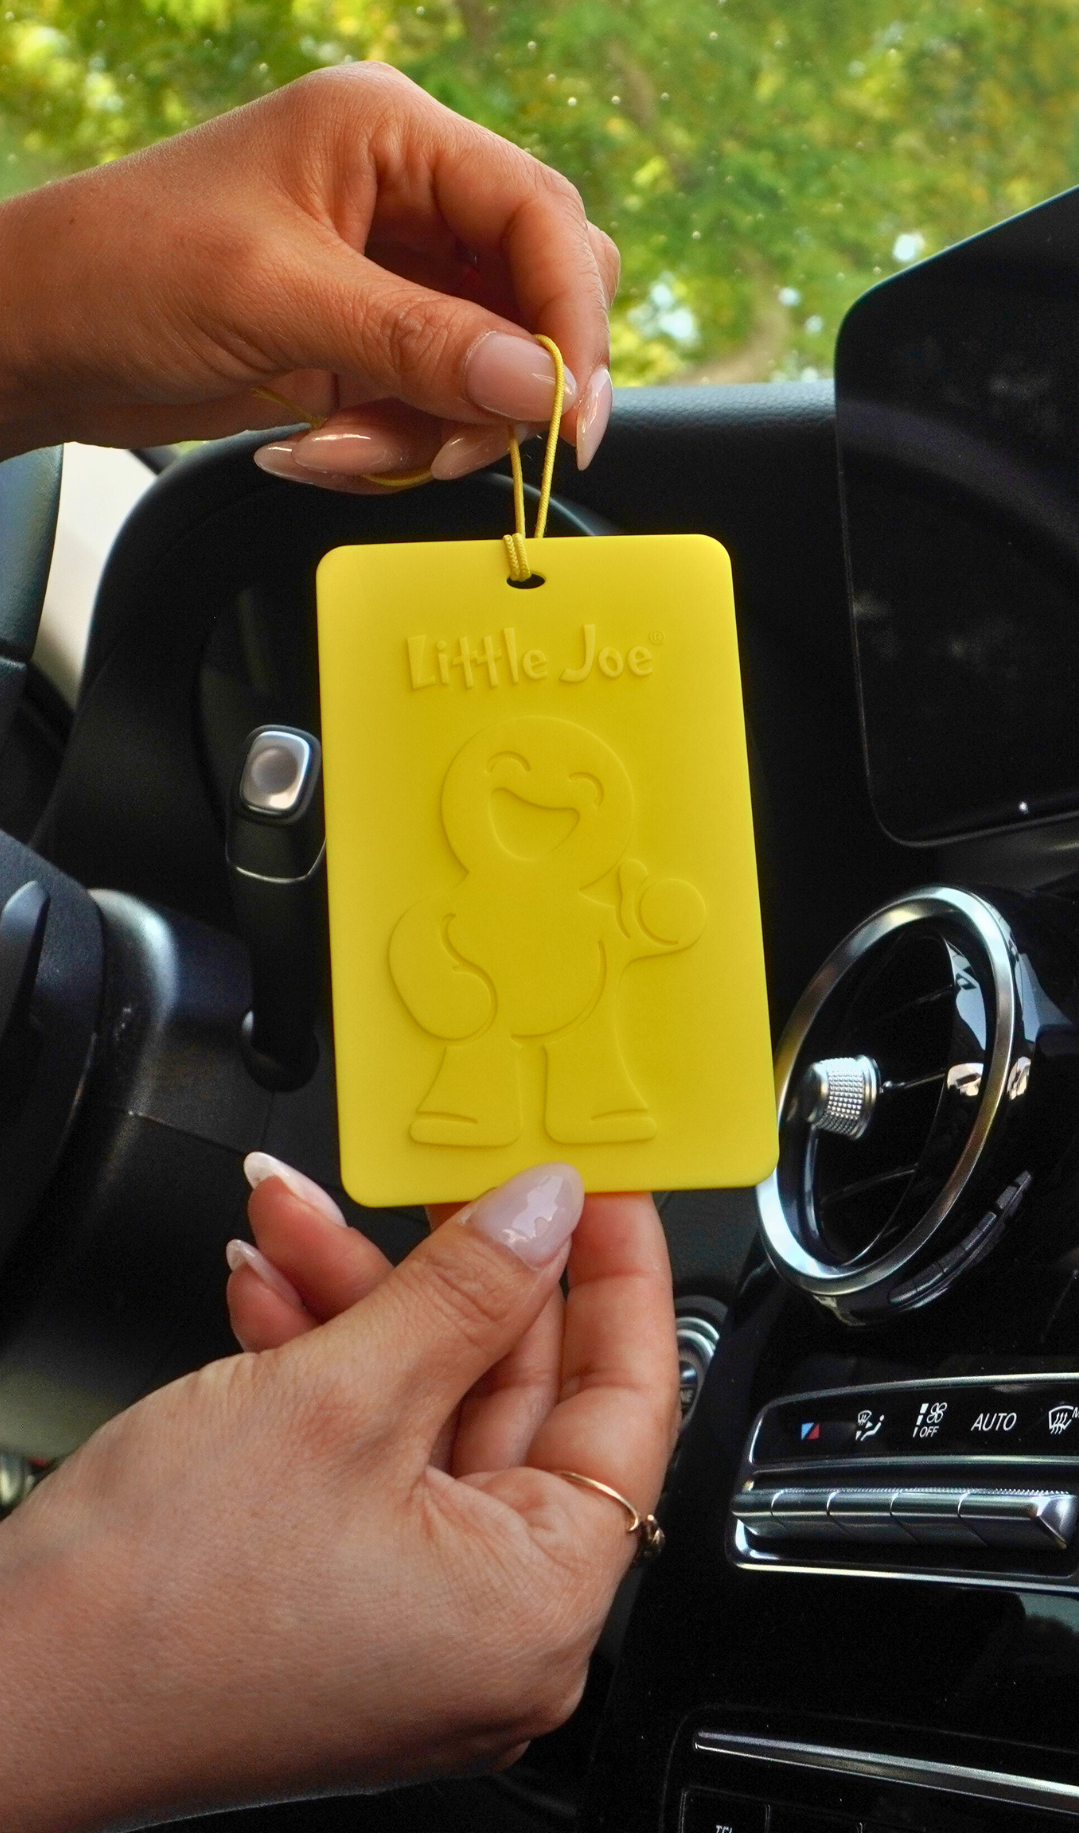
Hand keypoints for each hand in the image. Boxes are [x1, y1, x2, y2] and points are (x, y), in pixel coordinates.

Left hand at [0, 65, 617, 482]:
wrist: (39, 336)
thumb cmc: (123, 269)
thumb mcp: (277, 299)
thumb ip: (419, 342)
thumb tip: (537, 384)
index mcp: (392, 133)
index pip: (538, 213)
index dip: (571, 317)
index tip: (566, 413)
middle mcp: (407, 197)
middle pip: (537, 290)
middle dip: (506, 385)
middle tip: (457, 449)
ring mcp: (391, 276)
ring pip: (491, 368)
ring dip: (432, 431)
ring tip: (337, 445)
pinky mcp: (370, 343)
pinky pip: (435, 407)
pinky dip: (395, 446)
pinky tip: (319, 446)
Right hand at [0, 1160, 676, 1829]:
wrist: (0, 1699)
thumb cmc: (150, 1607)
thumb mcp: (336, 1398)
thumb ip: (463, 1291)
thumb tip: (543, 1213)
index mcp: (535, 1607)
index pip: (629, 1401)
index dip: (617, 1274)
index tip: (603, 1187)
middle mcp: (491, 1629)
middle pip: (517, 1396)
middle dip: (450, 1271)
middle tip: (435, 1181)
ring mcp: (413, 1618)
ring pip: (428, 1409)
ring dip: (363, 1303)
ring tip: (298, 1221)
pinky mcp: (341, 1597)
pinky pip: (370, 1453)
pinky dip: (326, 1366)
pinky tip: (269, 1294)